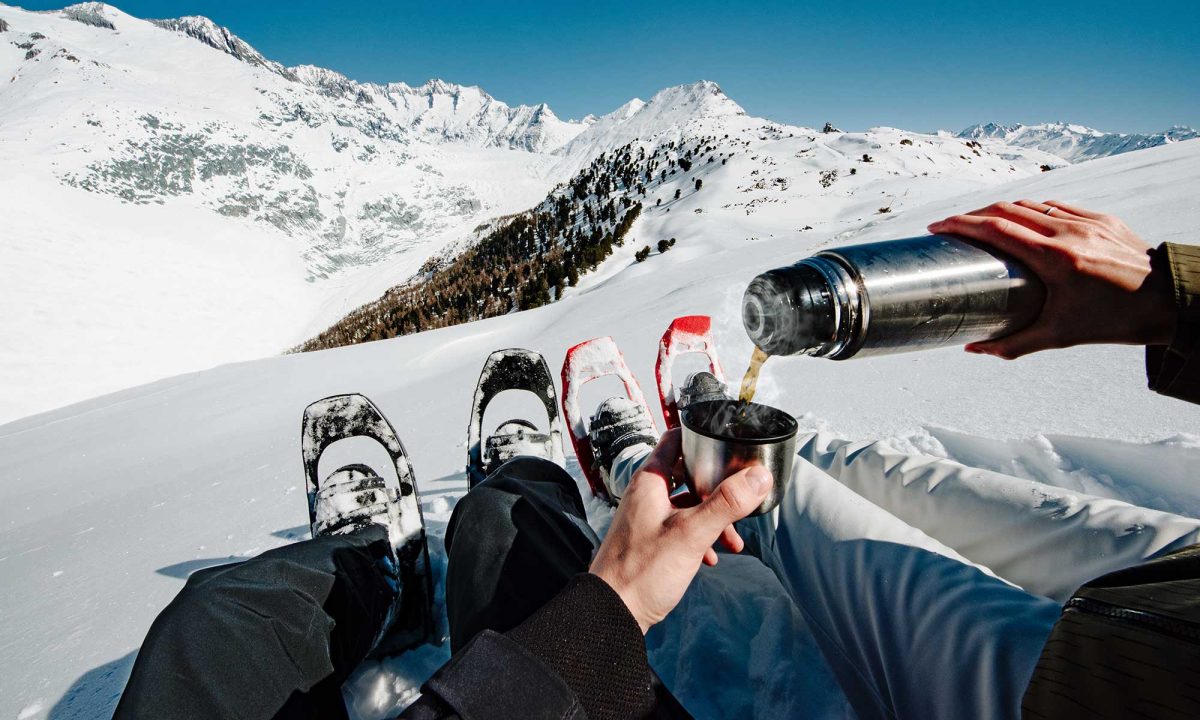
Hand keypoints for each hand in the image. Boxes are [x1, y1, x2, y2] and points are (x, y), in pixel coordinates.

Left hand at [589, 428, 772, 632]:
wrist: (612, 612)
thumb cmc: (642, 571)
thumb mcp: (691, 534)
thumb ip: (725, 504)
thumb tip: (759, 477)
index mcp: (650, 482)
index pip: (675, 440)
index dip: (701, 436)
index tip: (728, 443)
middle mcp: (646, 495)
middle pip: (687, 474)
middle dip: (716, 486)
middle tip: (739, 494)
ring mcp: (647, 518)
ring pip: (687, 506)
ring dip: (713, 518)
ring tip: (734, 540)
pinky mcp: (649, 541)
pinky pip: (681, 529)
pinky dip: (700, 537)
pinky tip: (711, 558)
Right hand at [928, 200, 1175, 358]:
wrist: (1171, 302)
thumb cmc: (1115, 321)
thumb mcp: (1060, 336)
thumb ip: (1013, 344)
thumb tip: (974, 350)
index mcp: (1055, 258)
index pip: (996, 229)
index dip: (961, 224)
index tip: (937, 227)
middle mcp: (1068, 231)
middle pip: (1006, 209)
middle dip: (972, 214)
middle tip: (951, 227)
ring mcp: (1087, 221)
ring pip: (1031, 203)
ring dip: (1000, 209)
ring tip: (982, 224)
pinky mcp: (1102, 218)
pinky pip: (1057, 206)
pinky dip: (1032, 210)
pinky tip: (1024, 221)